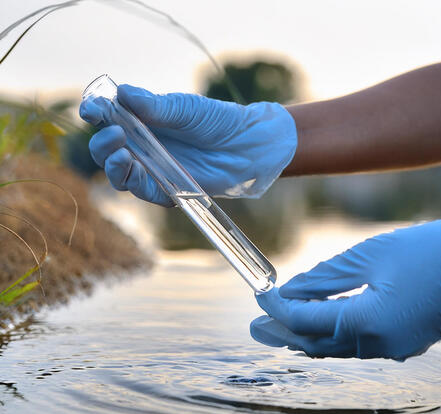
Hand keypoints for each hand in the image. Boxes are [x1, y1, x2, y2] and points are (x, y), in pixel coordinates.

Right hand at [80, 85, 296, 204]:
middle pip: (107, 149)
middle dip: (102, 142)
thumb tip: (121, 93)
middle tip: (114, 132)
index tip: (90, 110)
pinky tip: (131, 167)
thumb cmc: (216, 121)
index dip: (95, 114)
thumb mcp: (185, 109)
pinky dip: (130, 179)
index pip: (109, 118)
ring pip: (118, 172)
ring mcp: (152, 168)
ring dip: (111, 162)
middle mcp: (142, 146)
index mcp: (142, 121)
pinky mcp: (164, 188)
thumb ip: (154, 106)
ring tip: (121, 151)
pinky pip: (139, 188)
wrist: (245, 146)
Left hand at [250, 218, 440, 360]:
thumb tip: (288, 291)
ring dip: (304, 335)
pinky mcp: (398, 343)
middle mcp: (377, 344)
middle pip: (315, 343)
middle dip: (283, 332)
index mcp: (367, 322)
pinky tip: (315, 322)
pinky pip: (352, 344)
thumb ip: (322, 279)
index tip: (260, 295)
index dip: (278, 309)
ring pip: (333, 347)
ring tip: (277, 324)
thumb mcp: (366, 257)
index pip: (305, 320)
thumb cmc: (423, 252)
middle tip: (256, 325)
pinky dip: (328, 333)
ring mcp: (390, 348)